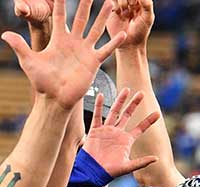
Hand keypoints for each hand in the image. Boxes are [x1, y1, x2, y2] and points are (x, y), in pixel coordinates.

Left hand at [2, 0, 125, 108]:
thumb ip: (19, 46)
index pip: (60, 16)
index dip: (60, 3)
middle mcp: (73, 43)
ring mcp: (85, 51)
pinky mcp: (94, 62)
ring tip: (110, 5)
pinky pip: (106, 50)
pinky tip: (122, 34)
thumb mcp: (28, 61)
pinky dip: (114, 42)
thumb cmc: (41, 81)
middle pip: (82, 18)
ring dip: (103, 18)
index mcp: (58, 39)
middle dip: (86, 4)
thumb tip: (4, 34)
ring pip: (96, 30)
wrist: (56, 98)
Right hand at [82, 88, 159, 176]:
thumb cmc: (110, 171)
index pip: (140, 127)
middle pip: (127, 115)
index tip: (158, 113)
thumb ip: (141, 162)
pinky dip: (98, 105)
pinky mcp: (95, 130)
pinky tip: (102, 95)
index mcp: (127, 140)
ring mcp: (106, 130)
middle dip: (134, 104)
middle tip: (142, 93)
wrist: (93, 172)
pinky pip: (97, 115)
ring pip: (114, 112)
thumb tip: (156, 159)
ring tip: (126, 90)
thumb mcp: (128, 167)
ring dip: (120, 101)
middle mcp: (118, 133)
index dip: (149, 120)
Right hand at [107, 0, 153, 49]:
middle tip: (132, 6)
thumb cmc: (141, 32)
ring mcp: (122, 4)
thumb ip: (147, 5)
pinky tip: (118, 12)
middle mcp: (131, 2)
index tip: (136, 5)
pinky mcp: (112, 8)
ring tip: (125, 12)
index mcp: (141, 2)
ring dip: (122, 1)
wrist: (129, 43)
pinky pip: (111, 0)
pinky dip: (115, 4)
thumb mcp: (147, 19)